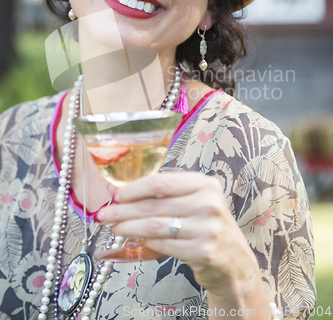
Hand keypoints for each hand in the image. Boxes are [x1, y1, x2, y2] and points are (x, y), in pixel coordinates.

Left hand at [95, 172, 259, 295]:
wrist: (233, 260)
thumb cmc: (205, 225)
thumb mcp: (192, 202)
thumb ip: (162, 195)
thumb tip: (117, 190)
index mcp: (204, 184)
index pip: (160, 182)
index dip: (133, 189)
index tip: (115, 195)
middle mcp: (208, 203)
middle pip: (154, 205)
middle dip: (123, 210)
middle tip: (104, 214)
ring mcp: (208, 228)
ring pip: (155, 226)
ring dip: (129, 227)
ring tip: (115, 229)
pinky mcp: (204, 251)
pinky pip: (164, 246)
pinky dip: (145, 244)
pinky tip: (136, 242)